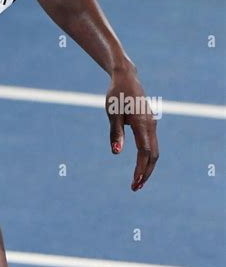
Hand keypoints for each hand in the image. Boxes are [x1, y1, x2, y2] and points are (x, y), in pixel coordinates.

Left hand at [105, 64, 158, 191]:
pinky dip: (147, 158)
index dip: (141, 169)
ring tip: (137, 181)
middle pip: (153, 155)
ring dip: (147, 167)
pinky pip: (152, 145)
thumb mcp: (112, 113)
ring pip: (154, 151)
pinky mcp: (149, 124)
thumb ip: (115, 133)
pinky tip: (140, 165)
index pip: (145, 152)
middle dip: (145, 173)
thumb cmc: (117, 95)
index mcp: (142, 124)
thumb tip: (117, 153)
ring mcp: (152, 125)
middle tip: (135, 188)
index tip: (134, 182)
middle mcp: (151, 126)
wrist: (126, 78)